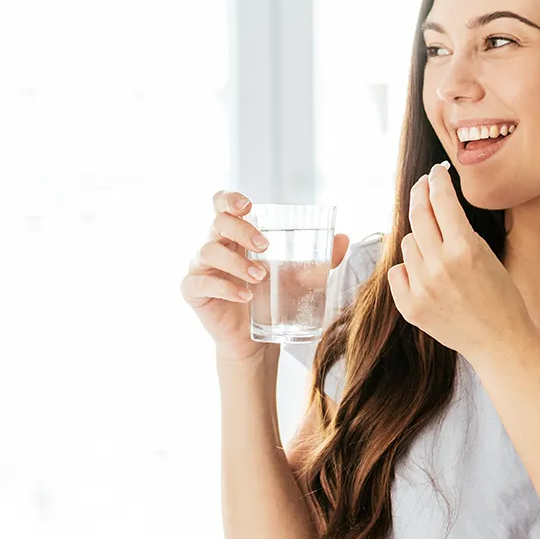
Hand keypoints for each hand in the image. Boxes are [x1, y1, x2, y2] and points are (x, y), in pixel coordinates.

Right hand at [181, 190, 348, 360]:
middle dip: (242, 230)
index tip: (247, 205)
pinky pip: (199, 282)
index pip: (222, 205)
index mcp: (235, 235)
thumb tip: (344, 239)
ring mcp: (202, 268)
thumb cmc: (273, 299)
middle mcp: (216, 246)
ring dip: (236, 262)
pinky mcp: (194, 291)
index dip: (229, 198)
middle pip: (217, 222)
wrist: (256, 340)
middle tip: (266, 246)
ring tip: (260, 277)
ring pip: (208, 251)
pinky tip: (245, 296)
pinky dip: (224, 287)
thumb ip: (320, 259)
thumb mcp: (300, 277)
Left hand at [388, 163, 539, 362]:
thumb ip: (459, 232)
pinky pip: (398, 271)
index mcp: (464, 248)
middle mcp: (439, 265)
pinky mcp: (410, 306)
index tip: (435, 171)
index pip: (441, 200)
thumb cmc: (501, 296)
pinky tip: (428, 279)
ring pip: (407, 244)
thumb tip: (434, 203)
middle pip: (417, 215)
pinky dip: (410, 270)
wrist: (500, 341)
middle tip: (422, 186)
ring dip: (420, 242)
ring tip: (439, 256)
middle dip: (420, 194)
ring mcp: (422, 287)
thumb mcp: (487, 254)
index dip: (437, 180)